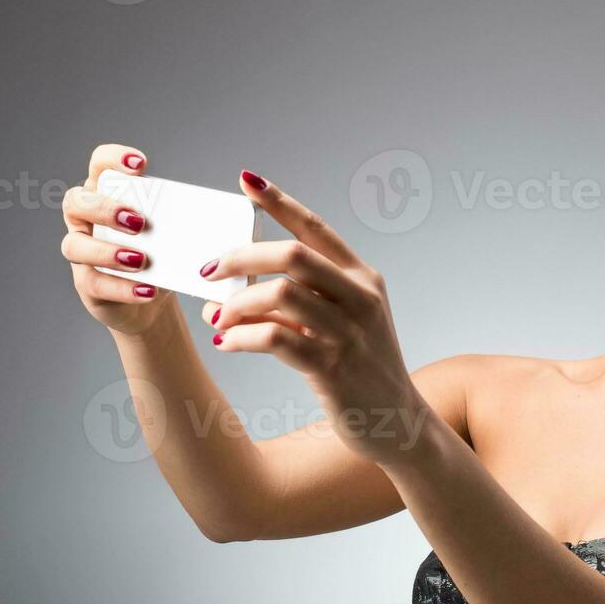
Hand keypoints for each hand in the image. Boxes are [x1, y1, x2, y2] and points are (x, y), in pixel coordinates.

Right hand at [60, 143, 174, 335]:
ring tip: (141, 260)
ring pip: (75, 245)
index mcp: (106, 196)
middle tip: (139, 222)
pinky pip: (94, 283)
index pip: (99, 165)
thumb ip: (188, 212)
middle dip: (105, 208)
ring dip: (108, 251)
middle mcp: (86, 220)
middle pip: (76, 201)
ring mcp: (82, 253)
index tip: (141, 166)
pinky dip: (122, 287)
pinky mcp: (87, 284)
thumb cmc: (161, 256)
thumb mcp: (175, 231)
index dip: (113, 159)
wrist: (151, 301)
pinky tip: (147, 289)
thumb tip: (234, 191)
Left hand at [198, 170, 431, 466]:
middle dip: (241, 256)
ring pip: (279, 295)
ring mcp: (348, 332)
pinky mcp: (333, 367)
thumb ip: (294, 303)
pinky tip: (226, 343)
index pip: (316, 228)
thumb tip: (222, 297)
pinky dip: (240, 337)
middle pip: (291, 255)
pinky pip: (273, 339)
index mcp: (363, 278)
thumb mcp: (339, 325)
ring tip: (216, 319)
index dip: (279, 201)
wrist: (394, 422)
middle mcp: (360, 298)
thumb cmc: (358, 370)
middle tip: (209, 271)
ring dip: (236, 304)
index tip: (246, 181)